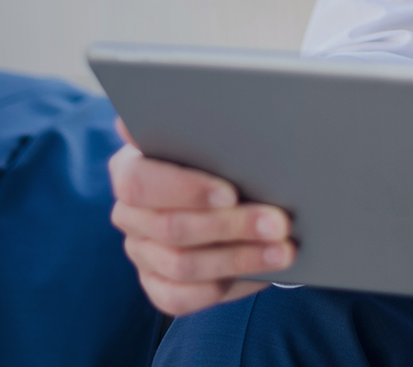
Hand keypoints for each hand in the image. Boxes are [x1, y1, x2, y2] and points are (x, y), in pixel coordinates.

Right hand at [105, 119, 294, 315]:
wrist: (235, 196)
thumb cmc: (224, 158)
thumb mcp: (214, 136)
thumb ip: (195, 125)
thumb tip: (175, 112)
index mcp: (130, 168)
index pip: (138, 181)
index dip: (185, 190)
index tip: (230, 191)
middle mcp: (129, 213)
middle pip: (169, 227)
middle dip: (230, 226)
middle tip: (278, 222)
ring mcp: (140, 252)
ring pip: (181, 266)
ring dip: (239, 258)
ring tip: (283, 249)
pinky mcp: (156, 284)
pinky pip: (180, 299)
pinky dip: (226, 287)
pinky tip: (261, 275)